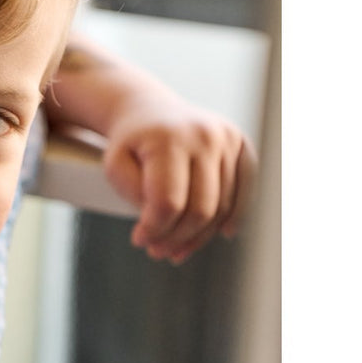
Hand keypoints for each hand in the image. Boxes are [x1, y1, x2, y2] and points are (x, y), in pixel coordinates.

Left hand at [102, 105, 256, 263]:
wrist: (150, 110)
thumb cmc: (131, 144)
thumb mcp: (115, 166)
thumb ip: (133, 194)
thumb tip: (161, 221)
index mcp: (169, 139)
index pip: (168, 202)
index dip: (154, 229)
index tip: (139, 240)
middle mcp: (205, 135)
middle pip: (199, 209)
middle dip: (176, 238)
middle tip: (157, 252)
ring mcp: (227, 138)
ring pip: (222, 206)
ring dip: (200, 236)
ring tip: (177, 249)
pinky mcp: (242, 143)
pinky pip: (246, 188)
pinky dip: (236, 215)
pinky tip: (223, 233)